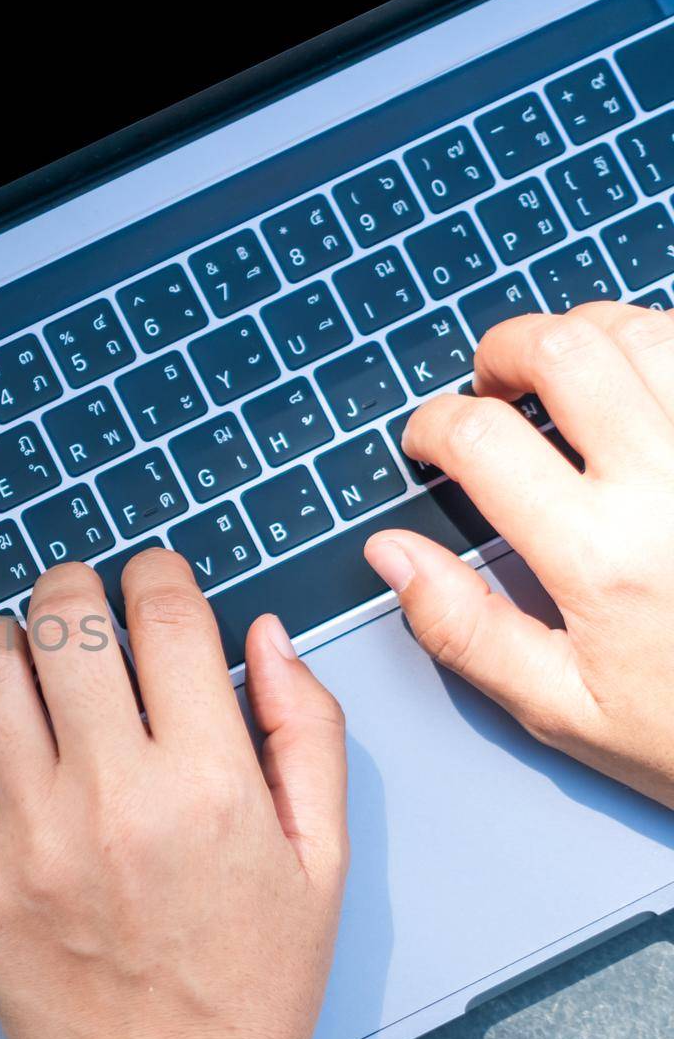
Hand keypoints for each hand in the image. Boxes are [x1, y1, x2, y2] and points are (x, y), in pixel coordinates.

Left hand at [0, 553, 348, 1038]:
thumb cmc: (253, 987)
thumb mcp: (323, 861)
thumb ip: (305, 731)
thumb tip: (263, 634)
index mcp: (210, 784)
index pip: (166, 618)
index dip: (158, 572)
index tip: (153, 577)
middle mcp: (112, 798)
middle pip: (66, 625)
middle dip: (74, 586)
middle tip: (79, 598)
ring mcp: (27, 839)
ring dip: (0, 635)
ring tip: (18, 644)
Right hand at [365, 304, 673, 808]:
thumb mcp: (566, 709)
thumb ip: (466, 629)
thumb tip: (393, 555)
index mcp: (600, 557)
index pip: (481, 437)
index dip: (433, 423)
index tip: (429, 440)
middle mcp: (669, 485)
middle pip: (564, 349)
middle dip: (503, 350)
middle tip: (491, 382)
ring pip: (645, 329)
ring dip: (587, 336)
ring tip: (567, 374)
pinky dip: (668, 347)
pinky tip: (649, 387)